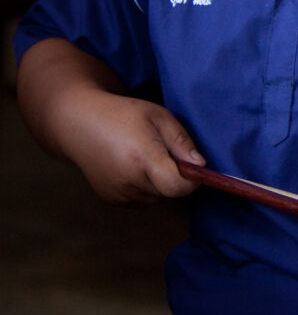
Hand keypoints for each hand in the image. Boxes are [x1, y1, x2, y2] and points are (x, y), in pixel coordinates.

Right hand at [63, 91, 205, 206]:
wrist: (79, 123)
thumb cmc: (122, 114)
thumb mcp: (158, 116)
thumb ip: (182, 141)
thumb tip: (202, 165)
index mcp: (143, 158)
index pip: (179, 187)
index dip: (192, 180)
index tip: (192, 166)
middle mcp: (129, 181)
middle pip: (169, 193)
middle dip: (175, 177)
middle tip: (163, 153)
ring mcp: (118, 194)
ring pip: (156, 198)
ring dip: (159, 183)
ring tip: (144, 157)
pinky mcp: (111, 200)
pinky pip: (141, 200)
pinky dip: (144, 188)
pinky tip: (132, 166)